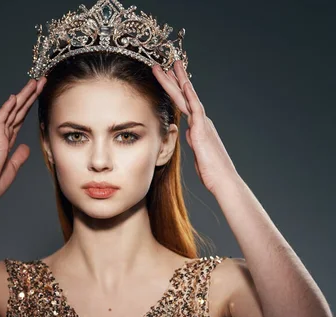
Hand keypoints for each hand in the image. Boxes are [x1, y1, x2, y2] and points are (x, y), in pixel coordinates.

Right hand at [0, 77, 46, 204]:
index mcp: (6, 141)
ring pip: (11, 111)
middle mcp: (1, 135)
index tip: (39, 93)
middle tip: (41, 80)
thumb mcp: (11, 168)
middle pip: (18, 110)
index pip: (20, 118)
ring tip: (34, 82)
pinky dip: (6, 109)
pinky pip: (0, 121)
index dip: (30, 105)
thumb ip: (19, 156)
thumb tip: (26, 147)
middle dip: (30, 95)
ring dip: (23, 96)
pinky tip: (13, 98)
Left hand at [151, 60, 239, 194]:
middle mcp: (201, 121)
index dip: (174, 90)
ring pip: (187, 98)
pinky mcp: (202, 130)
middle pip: (184, 96)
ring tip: (168, 66)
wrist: (223, 180)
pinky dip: (189, 95)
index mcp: (198, 127)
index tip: (167, 77)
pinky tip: (184, 84)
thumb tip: (189, 133)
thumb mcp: (198, 154)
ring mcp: (202, 124)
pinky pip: (195, 109)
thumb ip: (193, 141)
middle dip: (174, 79)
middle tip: (165, 63)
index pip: (183, 104)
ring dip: (176, 81)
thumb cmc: (211, 171)